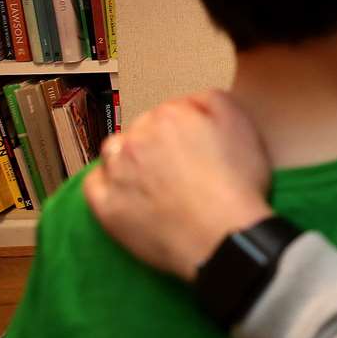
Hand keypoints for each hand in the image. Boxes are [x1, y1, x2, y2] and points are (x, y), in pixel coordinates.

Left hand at [86, 90, 271, 281]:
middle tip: (183, 169)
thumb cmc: (238, 183)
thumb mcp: (242, 124)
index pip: (172, 113)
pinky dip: (106, 184)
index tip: (201, 149)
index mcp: (170, 115)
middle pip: (142, 131)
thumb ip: (214, 100)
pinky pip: (93, 184)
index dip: (189, 130)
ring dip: (128, 159)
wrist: (222, 237)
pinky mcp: (105, 205)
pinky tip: (126, 192)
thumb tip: (194, 100)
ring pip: (114, 152)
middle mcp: (136, 137)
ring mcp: (117, 171)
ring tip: (153, 181)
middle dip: (158, 144)